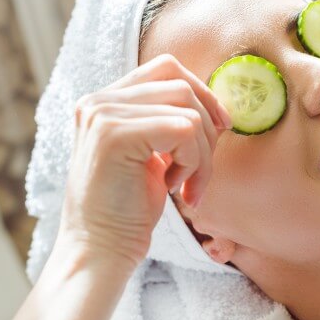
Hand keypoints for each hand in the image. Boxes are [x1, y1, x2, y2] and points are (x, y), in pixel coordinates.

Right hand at [58, 54, 231, 268]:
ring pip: (188, 110)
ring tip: (187, 185)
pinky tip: (174, 188)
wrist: (100, 251)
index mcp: (105, 101)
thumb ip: (166, 122)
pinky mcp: (115, 134)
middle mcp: (99, 101)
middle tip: (200, 171)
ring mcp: (104, 115)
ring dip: (202, 153)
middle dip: (208, 128)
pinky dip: (194, 163)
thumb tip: (215, 106)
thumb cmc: (129, 209)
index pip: (167, 68)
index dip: (202, 93)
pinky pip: (184, 130)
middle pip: (182, 85)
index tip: (219, 128)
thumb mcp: (149, 155)